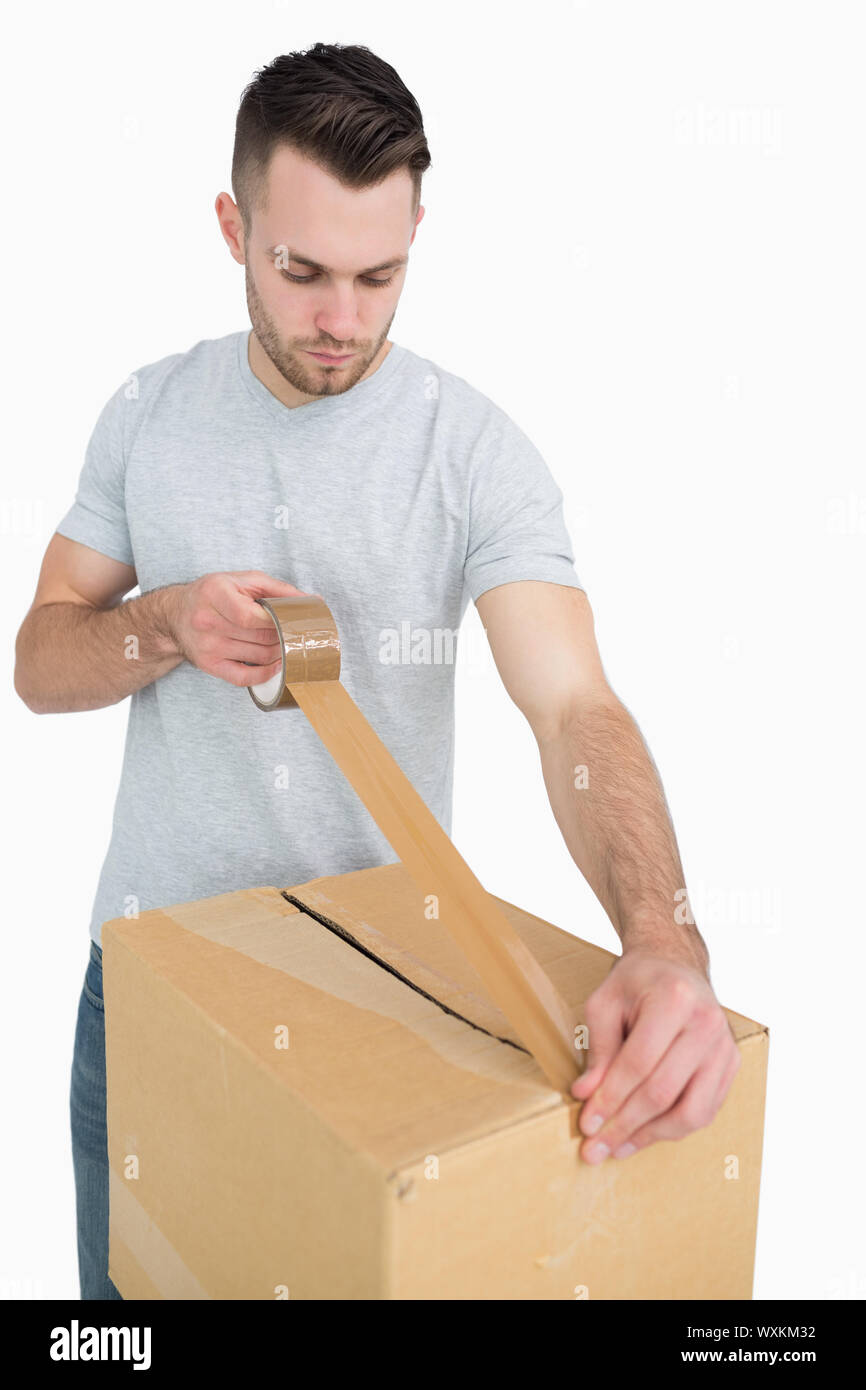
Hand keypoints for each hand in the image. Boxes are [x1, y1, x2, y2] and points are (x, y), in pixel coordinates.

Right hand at [164, 570, 306, 686]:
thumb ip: (278, 589)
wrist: (175, 614)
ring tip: (286, 644)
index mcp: (215, 594)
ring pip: (257, 657)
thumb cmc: (213, 594)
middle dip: (283, 637)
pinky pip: (243, 677)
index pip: (252, 617)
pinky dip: (264, 674)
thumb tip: (311, 601)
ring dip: (278, 653)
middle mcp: (207, 622)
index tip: (291, 621)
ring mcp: (207, 646)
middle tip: (294, 633)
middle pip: (259, 638)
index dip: (277, 622)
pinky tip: (275, 665)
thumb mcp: (242, 580)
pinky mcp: (208, 664)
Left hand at [571, 947, 739, 1162]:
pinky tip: (644, 1134)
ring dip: (650, 1136)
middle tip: (595, 1149)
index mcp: (674, 999)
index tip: (586, 1123)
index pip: (639, 1062)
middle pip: (664, 1091)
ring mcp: (725, 1046)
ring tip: (618, 1147)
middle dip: (624, 1124)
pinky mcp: (731, 1065)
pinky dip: (673, 1129)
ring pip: (691, 1111)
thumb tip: (586, 1095)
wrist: (676, 964)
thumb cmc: (637, 982)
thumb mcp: (605, 1003)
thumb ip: (598, 1049)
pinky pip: (705, 1110)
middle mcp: (706, 1023)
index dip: (610, 1098)